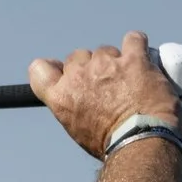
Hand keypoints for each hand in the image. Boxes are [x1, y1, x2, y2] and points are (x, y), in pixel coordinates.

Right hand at [29, 31, 179, 157]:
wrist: (139, 139)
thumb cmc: (108, 141)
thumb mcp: (75, 126)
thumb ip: (70, 104)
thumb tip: (77, 95)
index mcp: (59, 96)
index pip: (40, 69)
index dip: (54, 68)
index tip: (65, 73)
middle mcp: (78, 76)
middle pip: (77, 56)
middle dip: (88, 66)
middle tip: (104, 84)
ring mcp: (105, 64)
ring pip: (105, 50)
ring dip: (114, 61)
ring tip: (128, 80)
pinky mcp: (133, 58)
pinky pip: (134, 39)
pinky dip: (136, 46)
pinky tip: (141, 58)